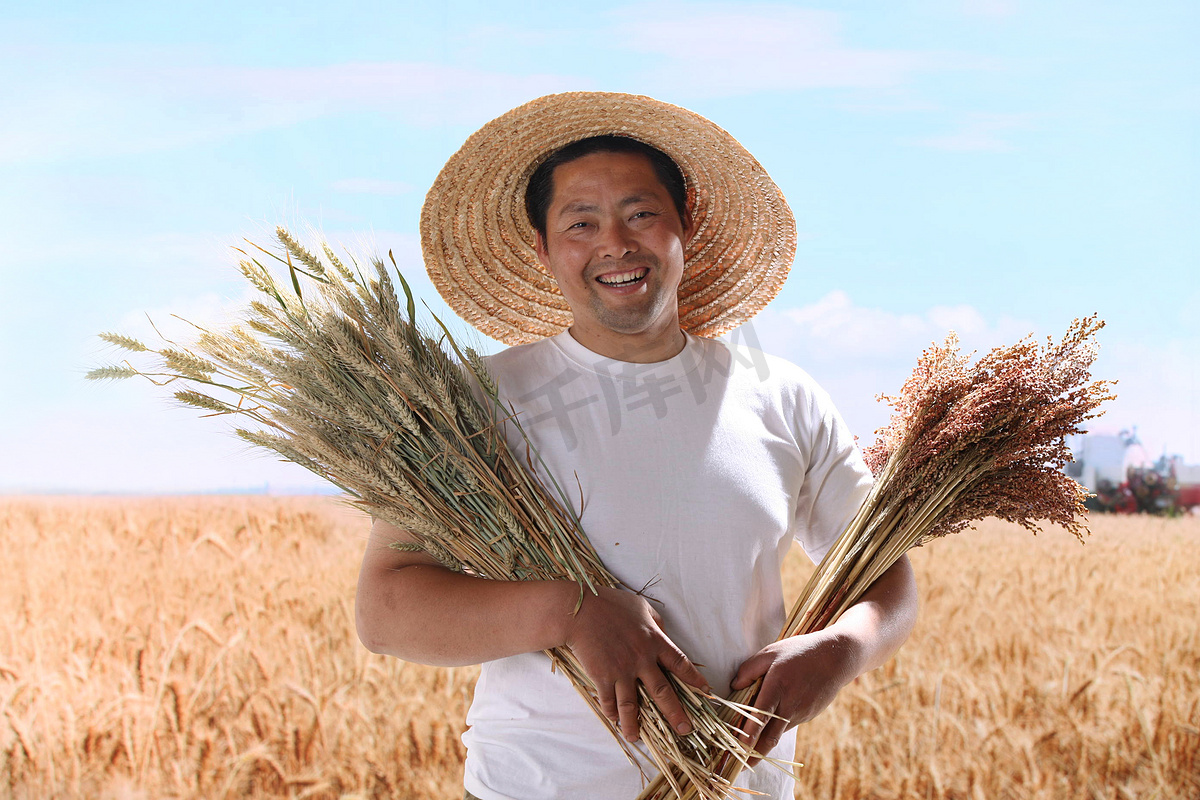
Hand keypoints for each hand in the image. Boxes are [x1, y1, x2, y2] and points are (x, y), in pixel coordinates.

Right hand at [562, 586, 709, 742]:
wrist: (579, 610)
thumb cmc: (610, 604)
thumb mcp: (641, 607)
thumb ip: (657, 623)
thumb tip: (665, 635)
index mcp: (654, 640)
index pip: (680, 663)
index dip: (694, 679)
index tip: (705, 692)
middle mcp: (641, 659)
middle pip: (663, 692)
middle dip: (675, 713)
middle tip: (685, 730)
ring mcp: (621, 670)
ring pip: (631, 705)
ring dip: (634, 724)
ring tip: (636, 738)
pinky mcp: (602, 676)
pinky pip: (608, 700)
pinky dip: (611, 712)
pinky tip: (613, 720)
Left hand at [730, 630, 859, 765]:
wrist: (837, 658)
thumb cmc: (800, 652)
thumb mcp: (771, 652)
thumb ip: (750, 668)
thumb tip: (734, 686)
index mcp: (777, 686)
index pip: (759, 716)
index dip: (748, 735)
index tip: (737, 749)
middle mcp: (789, 705)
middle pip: (770, 737)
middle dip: (755, 754)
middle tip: (741, 765)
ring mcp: (801, 713)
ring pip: (779, 731)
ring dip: (765, 740)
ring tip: (749, 745)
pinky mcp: (809, 715)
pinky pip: (788, 723)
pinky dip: (778, 726)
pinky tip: (772, 720)